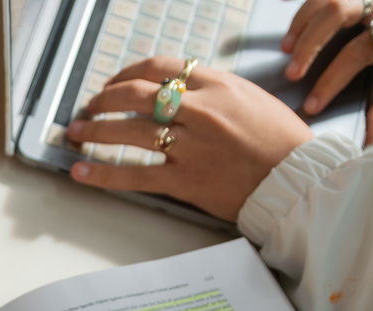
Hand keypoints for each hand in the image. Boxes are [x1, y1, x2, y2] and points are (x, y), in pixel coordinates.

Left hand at [68, 59, 312, 222]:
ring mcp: (190, 145)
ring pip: (128, 131)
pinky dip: (102, 173)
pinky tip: (80, 170)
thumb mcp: (249, 98)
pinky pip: (134, 175)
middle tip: (89, 107)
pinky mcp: (185, 180)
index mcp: (215, 85)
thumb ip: (212, 91)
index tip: (113, 83)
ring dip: (94, 129)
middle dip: (104, 99)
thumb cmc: (280, 139)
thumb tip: (178, 89)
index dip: (127, 73)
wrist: (297, 177)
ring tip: (75, 132)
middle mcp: (199, 110)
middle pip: (135, 94)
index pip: (158, 67)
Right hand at [283, 0, 372, 141]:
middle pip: (339, 10)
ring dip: (303, 19)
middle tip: (291, 73)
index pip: (359, 52)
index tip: (312, 105)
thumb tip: (367, 135)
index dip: (332, 79)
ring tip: (286, 48)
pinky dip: (306, 2)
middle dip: (310, 43)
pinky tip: (282, 7)